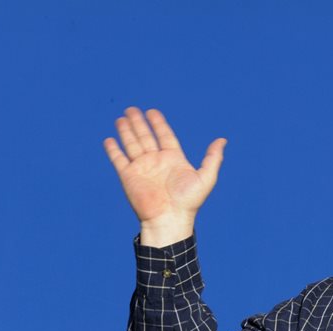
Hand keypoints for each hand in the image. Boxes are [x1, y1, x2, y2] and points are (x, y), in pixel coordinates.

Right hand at [103, 107, 225, 243]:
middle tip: (131, 109)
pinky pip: (119, 159)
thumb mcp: (206, 177)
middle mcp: (156, 161)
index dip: (158, 123)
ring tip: (121, 118)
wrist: (169, 219)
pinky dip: (113, 149)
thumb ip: (213, 158)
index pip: (164, 136)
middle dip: (139, 123)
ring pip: (131, 144)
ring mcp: (141, 168)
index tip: (152, 111)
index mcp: (173, 159)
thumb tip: (222, 140)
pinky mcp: (128, 176)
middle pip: (146, 137)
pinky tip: (110, 139)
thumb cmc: (189, 201)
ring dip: (126, 131)